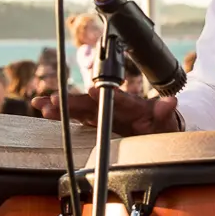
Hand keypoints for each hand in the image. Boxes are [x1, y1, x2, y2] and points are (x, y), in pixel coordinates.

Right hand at [32, 86, 180, 136]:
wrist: (157, 125)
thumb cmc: (161, 124)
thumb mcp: (167, 122)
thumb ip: (165, 113)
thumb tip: (172, 101)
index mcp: (133, 106)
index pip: (119, 99)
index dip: (105, 95)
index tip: (91, 90)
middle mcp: (115, 105)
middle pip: (92, 102)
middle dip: (73, 101)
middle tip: (54, 100)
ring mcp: (104, 111)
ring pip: (81, 107)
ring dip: (62, 106)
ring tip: (42, 104)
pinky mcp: (97, 119)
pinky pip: (78, 115)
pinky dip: (61, 114)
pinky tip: (44, 111)